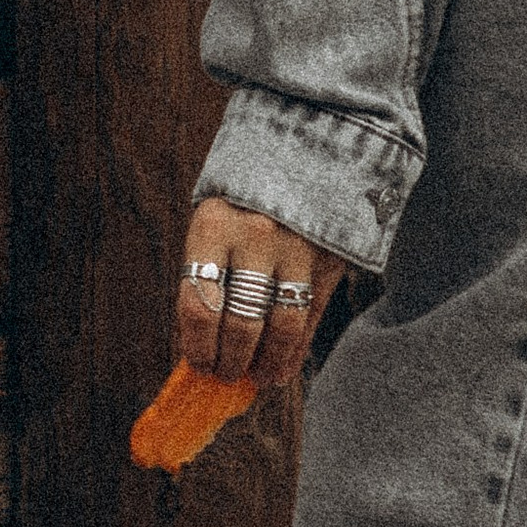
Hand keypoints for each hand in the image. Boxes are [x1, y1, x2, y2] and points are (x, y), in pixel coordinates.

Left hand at [178, 197, 349, 391]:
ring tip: (257, 379)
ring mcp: (297, 249)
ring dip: (267, 364)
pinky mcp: (329, 258)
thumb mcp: (214, 219)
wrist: (305, 148)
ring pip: (281, 328)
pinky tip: (283, 368)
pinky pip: (311, 318)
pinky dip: (296, 352)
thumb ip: (208, 272)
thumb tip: (202, 342)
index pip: (199, 304)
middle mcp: (255, 237)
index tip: (198, 364)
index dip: (197, 345)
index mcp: (213, 225)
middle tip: (225, 376)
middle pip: (241, 322)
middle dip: (230, 361)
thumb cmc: (243, 197)